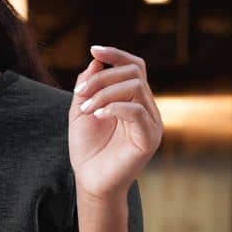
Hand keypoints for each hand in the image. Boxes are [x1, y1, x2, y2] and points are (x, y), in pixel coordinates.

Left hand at [69, 44, 163, 199]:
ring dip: (104, 92)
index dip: (116, 54)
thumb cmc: (87, 149)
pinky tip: (97, 115)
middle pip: (134, 72)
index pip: (134, 66)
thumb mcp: (81, 110)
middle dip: (102, 77)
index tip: (93, 50)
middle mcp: (146, 107)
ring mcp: (151, 122)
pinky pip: (137, 110)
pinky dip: (114, 107)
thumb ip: (88, 85)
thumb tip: (96, 59)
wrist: (90, 181)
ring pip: (136, 87)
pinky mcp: (150, 138)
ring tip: (86, 108)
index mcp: (134, 99)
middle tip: (79, 93)